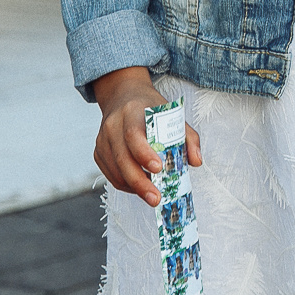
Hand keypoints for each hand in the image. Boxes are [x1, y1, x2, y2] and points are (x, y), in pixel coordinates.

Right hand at [91, 66, 199, 207]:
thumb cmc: (150, 108)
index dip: (144, 153)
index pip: (133, 135)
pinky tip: (139, 186)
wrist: (123, 96)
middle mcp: (113, 125)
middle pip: (122, 157)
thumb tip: (196, 161)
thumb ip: (188, 136)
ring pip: (115, 170)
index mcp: (132, 111)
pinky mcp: (98, 151)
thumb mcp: (172, 113)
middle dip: (139, 182)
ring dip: (133, 187)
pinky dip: (125, 184)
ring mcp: (102, 139)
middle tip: (156, 198)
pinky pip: (110, 174)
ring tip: (151, 195)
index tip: (158, 168)